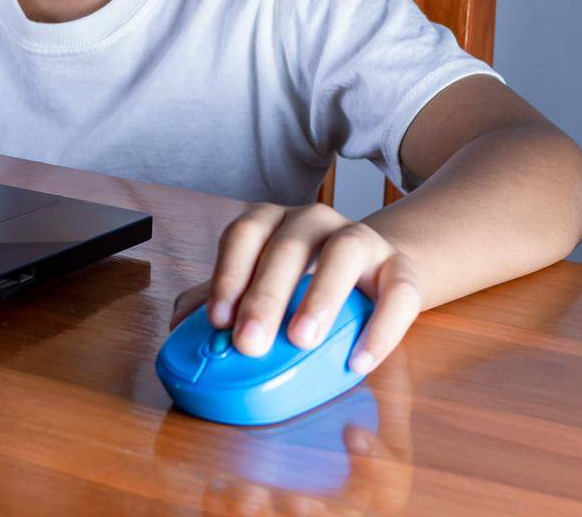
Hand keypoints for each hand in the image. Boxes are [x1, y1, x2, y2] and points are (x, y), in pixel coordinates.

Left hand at [169, 201, 424, 373]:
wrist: (382, 270)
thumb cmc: (311, 279)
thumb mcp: (265, 284)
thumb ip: (226, 300)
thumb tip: (179, 324)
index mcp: (276, 223)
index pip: (245, 234)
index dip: (227, 272)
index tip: (216, 318)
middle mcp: (316, 222)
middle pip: (288, 246)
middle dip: (265, 294)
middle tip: (249, 342)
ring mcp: (363, 240)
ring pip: (343, 252)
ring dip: (320, 296)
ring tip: (301, 339)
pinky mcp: (402, 270)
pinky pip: (397, 293)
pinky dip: (379, 327)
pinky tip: (358, 360)